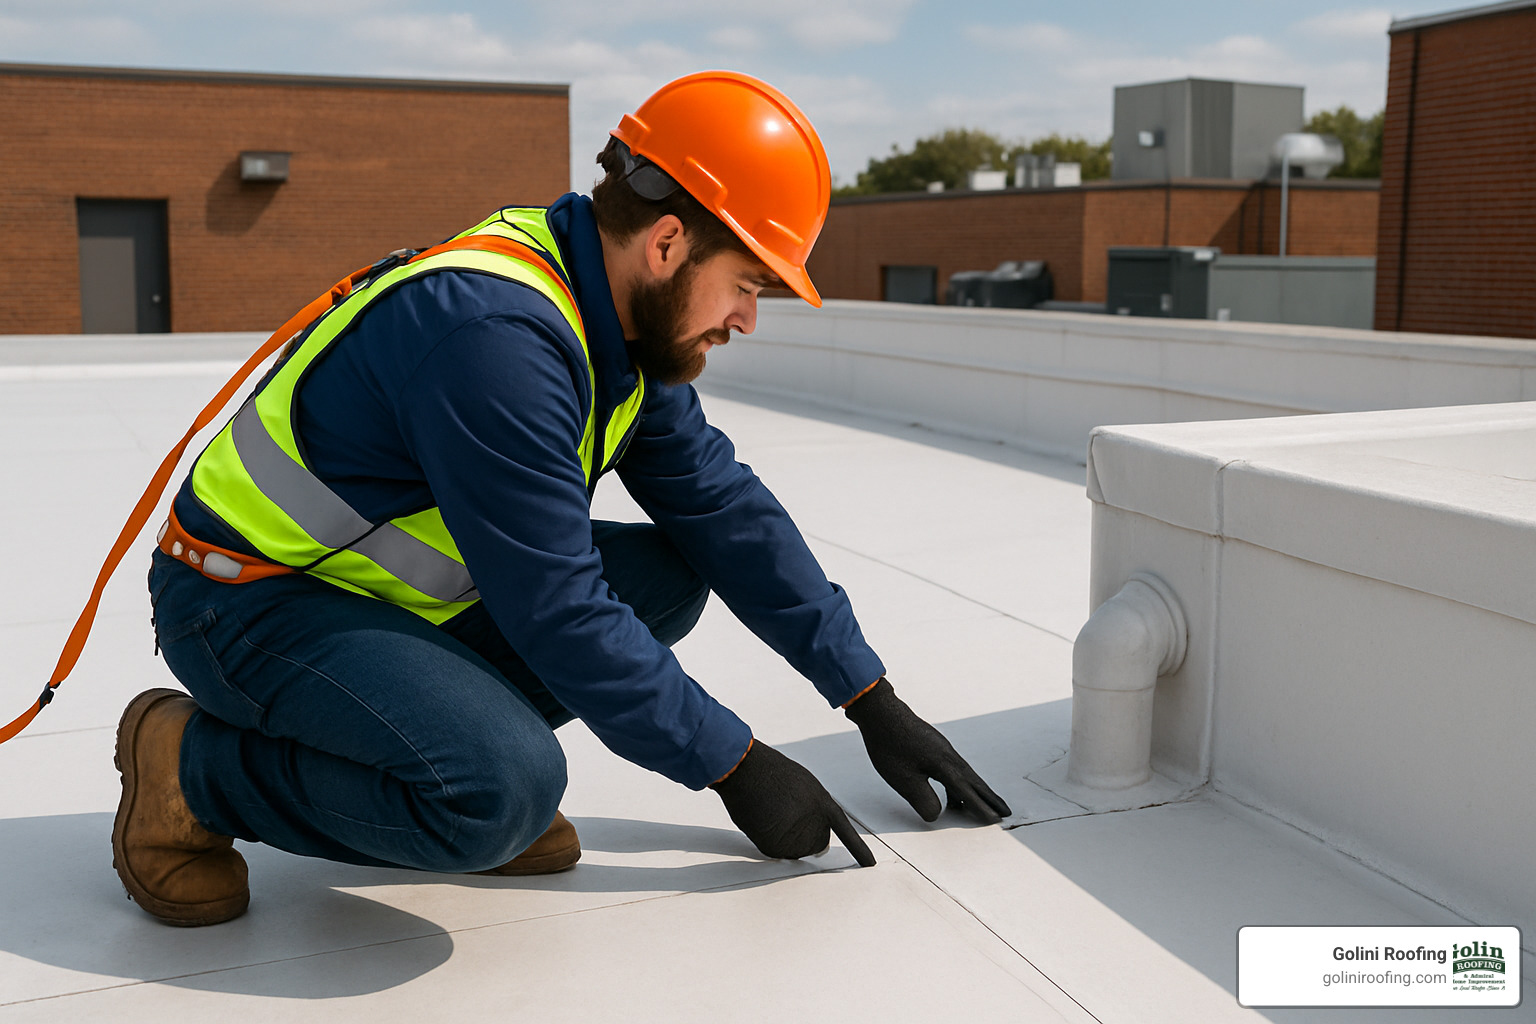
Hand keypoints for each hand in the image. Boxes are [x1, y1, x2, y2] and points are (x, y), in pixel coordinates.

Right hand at [710, 740, 875, 866]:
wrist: (746, 768)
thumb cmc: (773, 773)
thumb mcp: (805, 787)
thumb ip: (816, 811)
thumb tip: (818, 846)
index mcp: (824, 804)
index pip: (845, 832)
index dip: (858, 851)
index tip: (870, 865)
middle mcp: (814, 822)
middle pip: (815, 845)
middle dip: (802, 834)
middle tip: (783, 811)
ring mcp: (795, 834)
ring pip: (795, 851)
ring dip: (784, 838)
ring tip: (771, 811)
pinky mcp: (775, 845)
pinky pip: (778, 853)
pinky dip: (769, 840)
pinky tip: (762, 818)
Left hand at [844, 678, 1011, 823]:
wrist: (881, 712)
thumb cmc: (890, 745)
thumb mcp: (903, 779)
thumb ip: (923, 800)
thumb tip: (936, 815)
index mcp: (944, 765)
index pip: (966, 791)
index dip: (980, 808)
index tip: (995, 821)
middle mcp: (949, 756)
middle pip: (974, 781)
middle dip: (989, 798)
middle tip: (1005, 811)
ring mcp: (942, 749)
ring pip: (965, 775)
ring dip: (976, 791)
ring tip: (984, 807)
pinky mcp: (934, 746)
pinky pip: (954, 769)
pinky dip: (960, 783)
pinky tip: (954, 792)